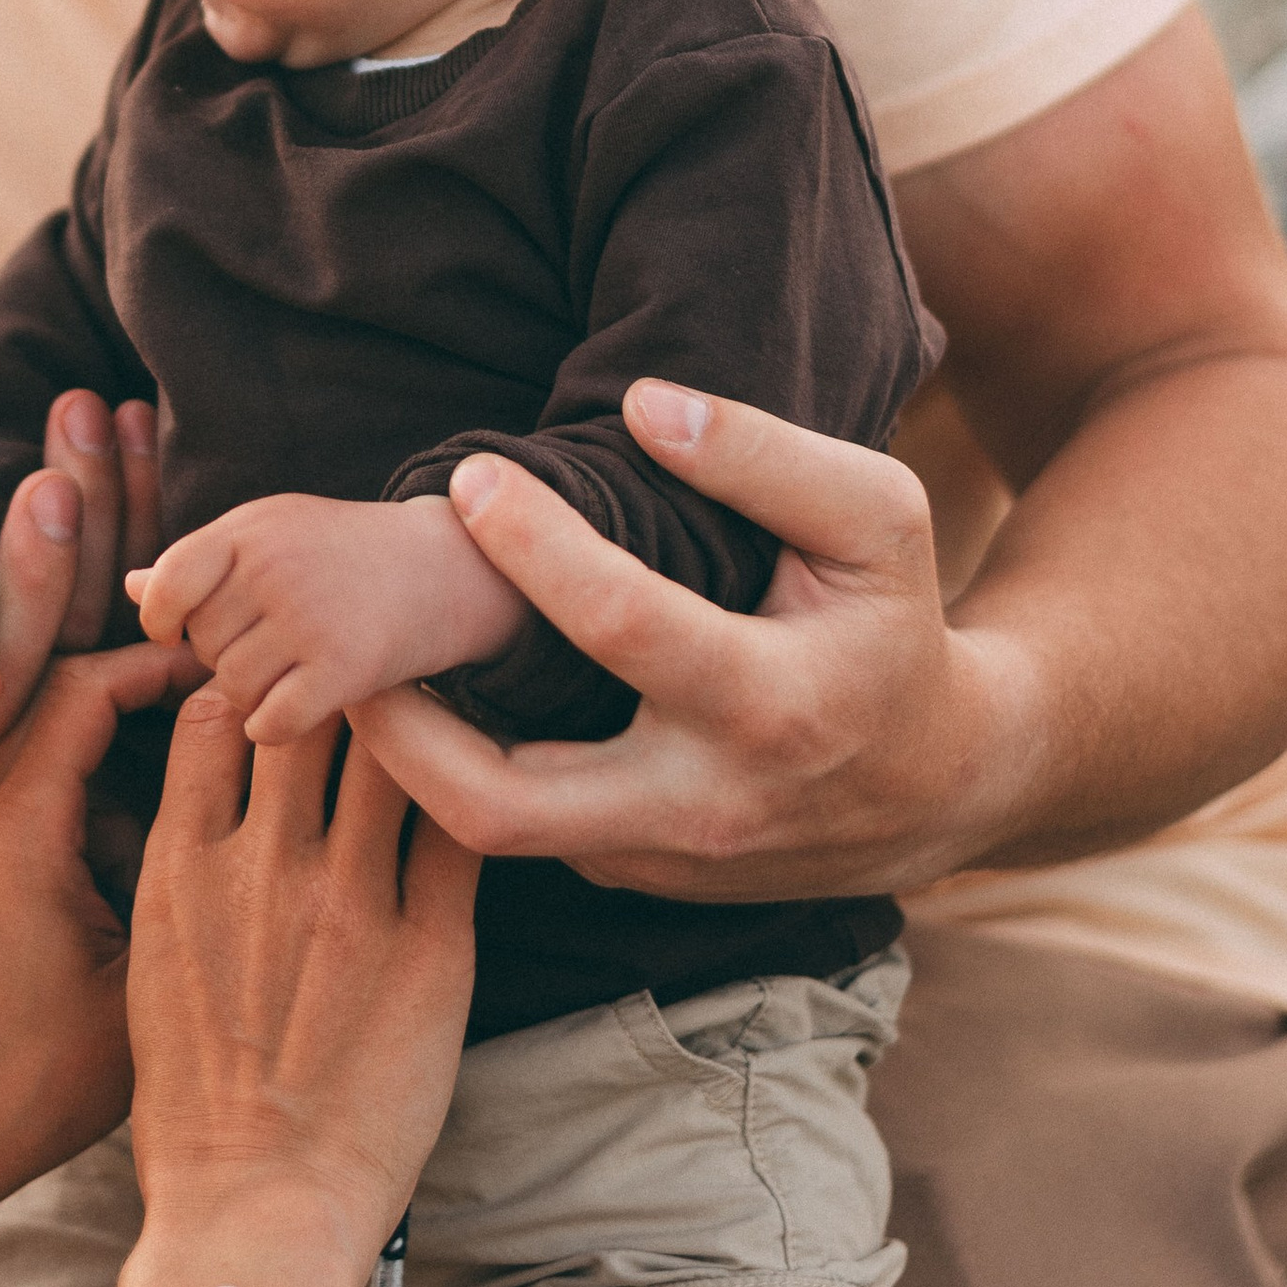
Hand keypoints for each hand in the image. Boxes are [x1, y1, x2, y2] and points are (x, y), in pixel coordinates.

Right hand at [0, 373, 159, 764]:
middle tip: (51, 482)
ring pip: (78, 649)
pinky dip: (143, 508)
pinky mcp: (89, 633)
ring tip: (100, 416)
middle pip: (1, 691)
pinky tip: (133, 427)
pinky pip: (130, 598)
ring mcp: (20, 671)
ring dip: (102, 531)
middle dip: (35, 587)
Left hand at [0, 643, 180, 1286]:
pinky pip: (27, 818)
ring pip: (49, 768)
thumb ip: (190, 887)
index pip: (82, 687)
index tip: (222, 671)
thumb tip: (259, 822)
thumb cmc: (30, 1083)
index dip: (156, 665)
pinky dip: (88, 824)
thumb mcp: (140, 984)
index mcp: (20, 829)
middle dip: (147, 711)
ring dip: (122, 781)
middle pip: (63, 713)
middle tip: (229, 725)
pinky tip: (142, 881)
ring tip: (198, 822)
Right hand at [115, 692, 480, 1286]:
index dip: (250, 677)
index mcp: (181, 867)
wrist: (257, 1209)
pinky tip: (496, 762)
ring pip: (395, 747)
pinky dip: (479, 785)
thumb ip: (187, 869)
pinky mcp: (433, 948)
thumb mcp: (153, 964)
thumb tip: (219, 802)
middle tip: (377, 648)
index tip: (282, 669)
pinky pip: (464, 827)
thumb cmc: (194, 1103)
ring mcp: (352, 903)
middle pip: (308, 708)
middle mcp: (264, 867)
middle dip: (338, 669)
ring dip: (419, 709)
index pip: (214, 712)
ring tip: (447, 682)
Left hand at [128, 491, 524, 743]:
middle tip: (271, 641)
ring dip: (254, 691)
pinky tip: (300, 703)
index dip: (164, 618)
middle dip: (225, 652)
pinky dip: (276, 725)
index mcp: (250, 529)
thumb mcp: (270, 535)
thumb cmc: (340, 552)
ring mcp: (310, 618)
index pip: (168, 584)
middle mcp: (276, 568)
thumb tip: (129, 587)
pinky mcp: (344, 669)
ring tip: (291, 666)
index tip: (182, 629)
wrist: (445, 567)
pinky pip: (268, 723)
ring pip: (232, 688)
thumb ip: (200, 564)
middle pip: (203, 644)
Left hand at [351, 380, 1019, 900]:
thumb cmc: (893, 621)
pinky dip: (462, 770)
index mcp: (771, 703)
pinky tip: (431, 696)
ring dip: (407, 758)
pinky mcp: (636, 881)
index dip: (536, 546)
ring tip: (358, 665)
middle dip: (403, 728)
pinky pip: (527, 835)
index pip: (622, 626)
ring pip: (494, 835)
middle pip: (506, 804)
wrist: (942, 779)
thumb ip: (762, 456)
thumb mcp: (876, 517)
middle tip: (345, 640)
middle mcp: (706, 804)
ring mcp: (664, 861)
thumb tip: (642, 405)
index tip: (470, 476)